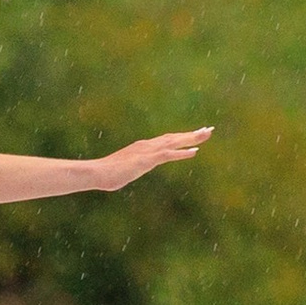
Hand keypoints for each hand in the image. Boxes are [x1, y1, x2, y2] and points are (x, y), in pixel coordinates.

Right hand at [90, 127, 213, 192]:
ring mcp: (147, 151)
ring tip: (206, 135)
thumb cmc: (106, 174)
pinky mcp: (146, 160)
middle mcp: (147, 145)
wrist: (96, 172)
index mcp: (143, 147)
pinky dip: (182, 153)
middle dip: (192, 134)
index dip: (182, 138)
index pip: (166, 140)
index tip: (195, 135)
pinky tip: (194, 152)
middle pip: (174, 137)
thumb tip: (127, 172)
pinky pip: (167, 155)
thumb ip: (130, 169)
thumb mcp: (124, 171)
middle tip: (209, 130)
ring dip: (191, 138)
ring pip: (174, 142)